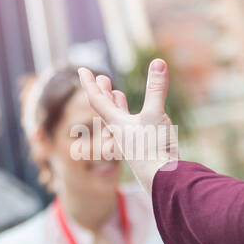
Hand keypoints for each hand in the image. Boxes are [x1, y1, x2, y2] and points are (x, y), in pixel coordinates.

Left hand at [77, 60, 180, 194]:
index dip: (89, 84)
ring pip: (119, 119)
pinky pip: (133, 128)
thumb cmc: (154, 150)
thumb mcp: (155, 115)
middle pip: (106, 109)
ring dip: (117, 104)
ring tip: (117, 93)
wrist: (162, 181)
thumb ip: (156, 90)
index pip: (97, 100)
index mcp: (117, 124)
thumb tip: (159, 61)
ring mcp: (132, 142)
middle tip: (102, 78)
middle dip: (103, 92)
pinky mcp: (144, 149)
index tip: (81, 70)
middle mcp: (121, 133)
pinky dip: (133, 117)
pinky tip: (140, 118)